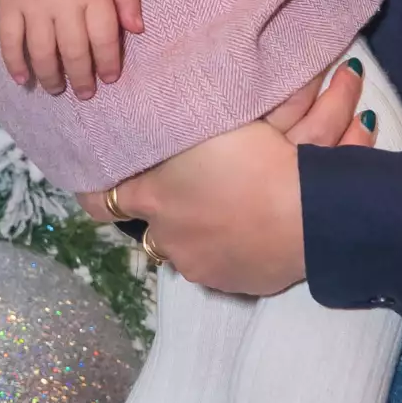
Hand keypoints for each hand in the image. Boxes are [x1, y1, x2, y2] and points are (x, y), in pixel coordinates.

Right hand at [0, 0, 143, 97]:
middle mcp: (63, 6)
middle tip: (84, 93)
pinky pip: (9, 41)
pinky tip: (23, 79)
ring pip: (42, 52)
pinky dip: (14, 63)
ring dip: (50, 76)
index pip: (104, 39)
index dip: (108, 63)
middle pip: (74, 52)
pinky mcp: (8, 5)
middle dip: (81, 78)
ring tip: (56, 89)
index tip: (110, 78)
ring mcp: (33, 7)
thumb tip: (137, 29)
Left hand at [80, 62, 375, 292]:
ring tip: (227, 212)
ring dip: (198, 234)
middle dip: (162, 214)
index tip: (93, 183)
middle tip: (184, 194)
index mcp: (153, 197)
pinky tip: (251, 231)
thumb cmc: (256, 158)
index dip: (94, 191)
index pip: (100, 200)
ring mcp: (199, 266)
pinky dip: (229, 250)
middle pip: (148, 229)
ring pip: (187, 249)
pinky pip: (222, 266)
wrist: (308, 212)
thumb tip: (149, 117)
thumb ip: (175, 127)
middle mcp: (167, 237)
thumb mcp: (208, 126)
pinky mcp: (232, 285)